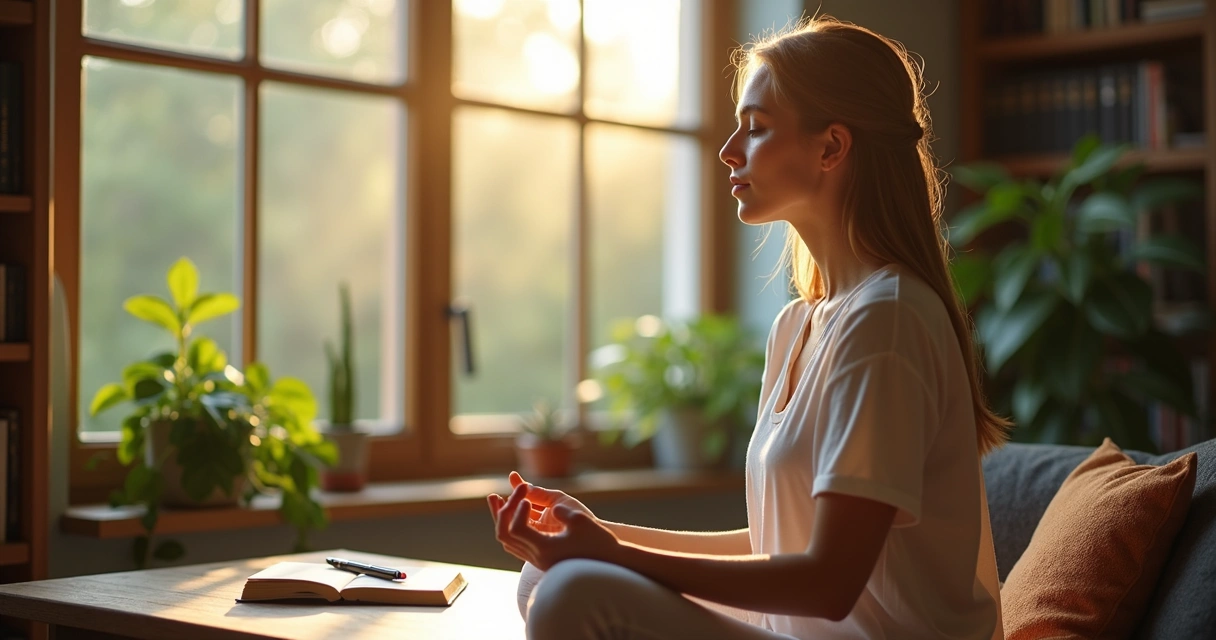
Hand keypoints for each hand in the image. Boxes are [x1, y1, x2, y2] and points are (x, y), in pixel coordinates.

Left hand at [489, 481, 619, 570]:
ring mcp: (539, 561)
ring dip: (503, 521)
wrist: (610, 565)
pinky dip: (512, 528)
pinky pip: (518, 545)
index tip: (527, 496)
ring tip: (499, 501)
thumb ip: (561, 511)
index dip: (517, 508)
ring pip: (508, 541)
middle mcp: (538, 557)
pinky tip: (515, 515)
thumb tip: (549, 507)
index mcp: (546, 549)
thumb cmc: (599, 542)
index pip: (517, 528)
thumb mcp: (581, 521)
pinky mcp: (542, 560)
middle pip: (505, 536)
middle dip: (500, 514)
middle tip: (497, 495)